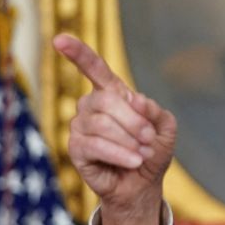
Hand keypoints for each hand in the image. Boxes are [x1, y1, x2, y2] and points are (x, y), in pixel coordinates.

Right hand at [53, 33, 176, 224]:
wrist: (143, 184)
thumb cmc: (151, 151)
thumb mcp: (165, 129)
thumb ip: (155, 111)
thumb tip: (135, 100)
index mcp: (112, 93)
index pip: (93, 68)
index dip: (77, 53)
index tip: (59, 39)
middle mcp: (91, 106)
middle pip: (106, 101)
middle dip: (134, 121)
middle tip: (150, 139)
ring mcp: (80, 127)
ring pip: (101, 124)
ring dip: (129, 140)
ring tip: (143, 153)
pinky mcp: (76, 149)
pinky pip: (94, 145)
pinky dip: (119, 153)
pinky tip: (133, 161)